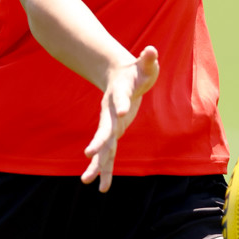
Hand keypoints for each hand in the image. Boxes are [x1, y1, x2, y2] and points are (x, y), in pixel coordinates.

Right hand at [81, 45, 158, 191]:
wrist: (118, 77)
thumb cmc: (135, 71)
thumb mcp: (145, 65)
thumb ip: (148, 59)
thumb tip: (151, 50)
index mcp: (119, 95)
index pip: (121, 100)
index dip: (122, 104)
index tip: (122, 111)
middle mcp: (111, 113)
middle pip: (104, 129)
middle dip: (98, 141)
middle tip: (89, 153)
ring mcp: (110, 124)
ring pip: (102, 147)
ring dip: (96, 164)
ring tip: (86, 181)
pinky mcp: (113, 133)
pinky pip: (108, 154)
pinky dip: (105, 169)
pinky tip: (102, 187)